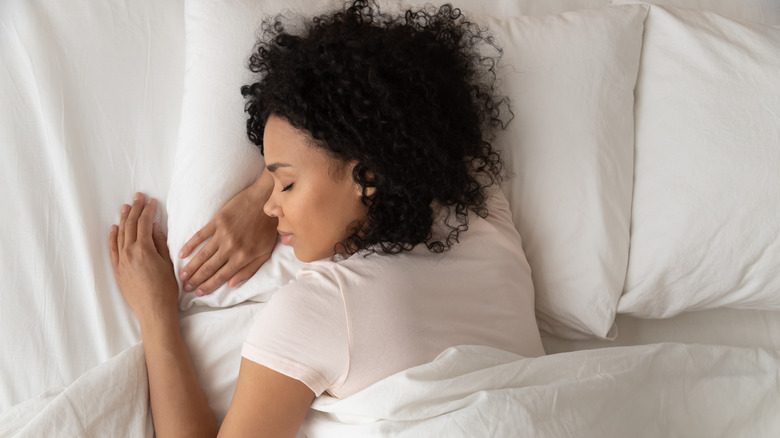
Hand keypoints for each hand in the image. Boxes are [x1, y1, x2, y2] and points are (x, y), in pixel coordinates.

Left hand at [109, 193, 178, 323]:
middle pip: (131, 226)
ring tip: (126, 207)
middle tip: (138, 197)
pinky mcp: (117, 270)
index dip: (148, 211)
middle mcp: (129, 253)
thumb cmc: (166, 289)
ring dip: (123, 219)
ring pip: (120, 235)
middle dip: (135, 209)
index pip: (144, 224)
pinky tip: (114, 228)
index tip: (151, 201)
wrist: (153, 311)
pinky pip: (112, 249)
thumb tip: (154, 227)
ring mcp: (121, 262)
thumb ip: (159, 243)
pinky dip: (113, 237)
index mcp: (143, 250)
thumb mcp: (168, 264)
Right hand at [178, 174, 277, 295]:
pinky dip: (189, 245)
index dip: (209, 286)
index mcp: (243, 257)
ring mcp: (222, 234)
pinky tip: (181, 254)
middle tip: (185, 288)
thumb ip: (249, 270)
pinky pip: (200, 235)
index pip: (221, 276)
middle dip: (196, 280)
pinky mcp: (217, 221)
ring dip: (191, 267)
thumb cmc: (268, 228)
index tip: (198, 293)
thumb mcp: (265, 253)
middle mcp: (231, 247)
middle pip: (209, 268)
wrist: (266, 201)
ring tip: (181, 276)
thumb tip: (231, 285)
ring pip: (202, 254)